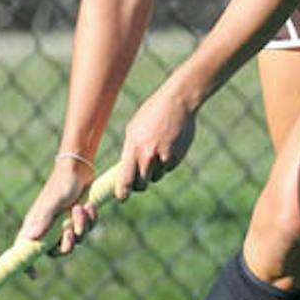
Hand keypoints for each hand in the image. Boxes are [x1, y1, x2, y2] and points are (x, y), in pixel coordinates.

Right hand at [18, 157, 99, 256]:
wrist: (79, 168)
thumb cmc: (62, 183)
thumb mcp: (53, 202)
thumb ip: (43, 219)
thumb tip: (28, 239)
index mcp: (36, 224)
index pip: (24, 248)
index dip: (27, 264)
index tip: (33, 275)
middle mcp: (49, 226)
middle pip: (56, 251)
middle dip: (67, 245)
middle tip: (71, 232)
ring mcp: (64, 223)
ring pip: (76, 241)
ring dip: (82, 227)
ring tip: (81, 208)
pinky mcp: (78, 218)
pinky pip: (87, 230)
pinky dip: (90, 220)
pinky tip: (89, 206)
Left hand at [117, 82, 195, 196]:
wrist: (177, 102)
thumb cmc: (151, 114)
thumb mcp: (134, 130)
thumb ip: (130, 151)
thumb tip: (127, 171)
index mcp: (133, 147)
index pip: (125, 179)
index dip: (122, 192)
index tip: (122, 197)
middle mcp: (148, 155)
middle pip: (142, 184)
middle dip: (139, 185)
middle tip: (139, 180)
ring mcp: (165, 157)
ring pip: (156, 177)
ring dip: (154, 172)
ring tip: (155, 152)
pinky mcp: (178, 157)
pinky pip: (168, 168)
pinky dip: (166, 163)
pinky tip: (167, 146)